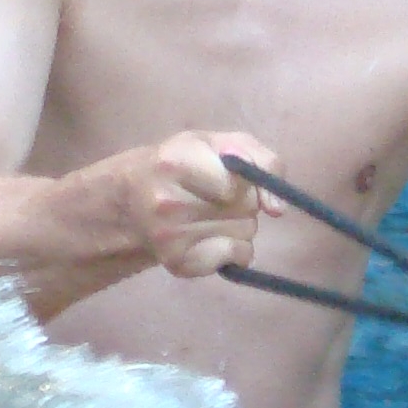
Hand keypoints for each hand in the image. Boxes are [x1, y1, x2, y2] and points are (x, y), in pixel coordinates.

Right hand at [117, 130, 284, 279]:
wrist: (131, 200)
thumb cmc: (183, 163)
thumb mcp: (219, 143)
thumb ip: (262, 159)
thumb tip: (276, 210)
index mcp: (175, 162)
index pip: (238, 182)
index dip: (241, 179)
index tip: (222, 175)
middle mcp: (168, 202)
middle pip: (247, 208)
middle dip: (243, 201)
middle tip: (212, 195)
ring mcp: (171, 237)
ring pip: (247, 232)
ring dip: (239, 223)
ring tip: (207, 214)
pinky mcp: (179, 264)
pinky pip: (240, 256)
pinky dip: (236, 248)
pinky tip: (211, 237)